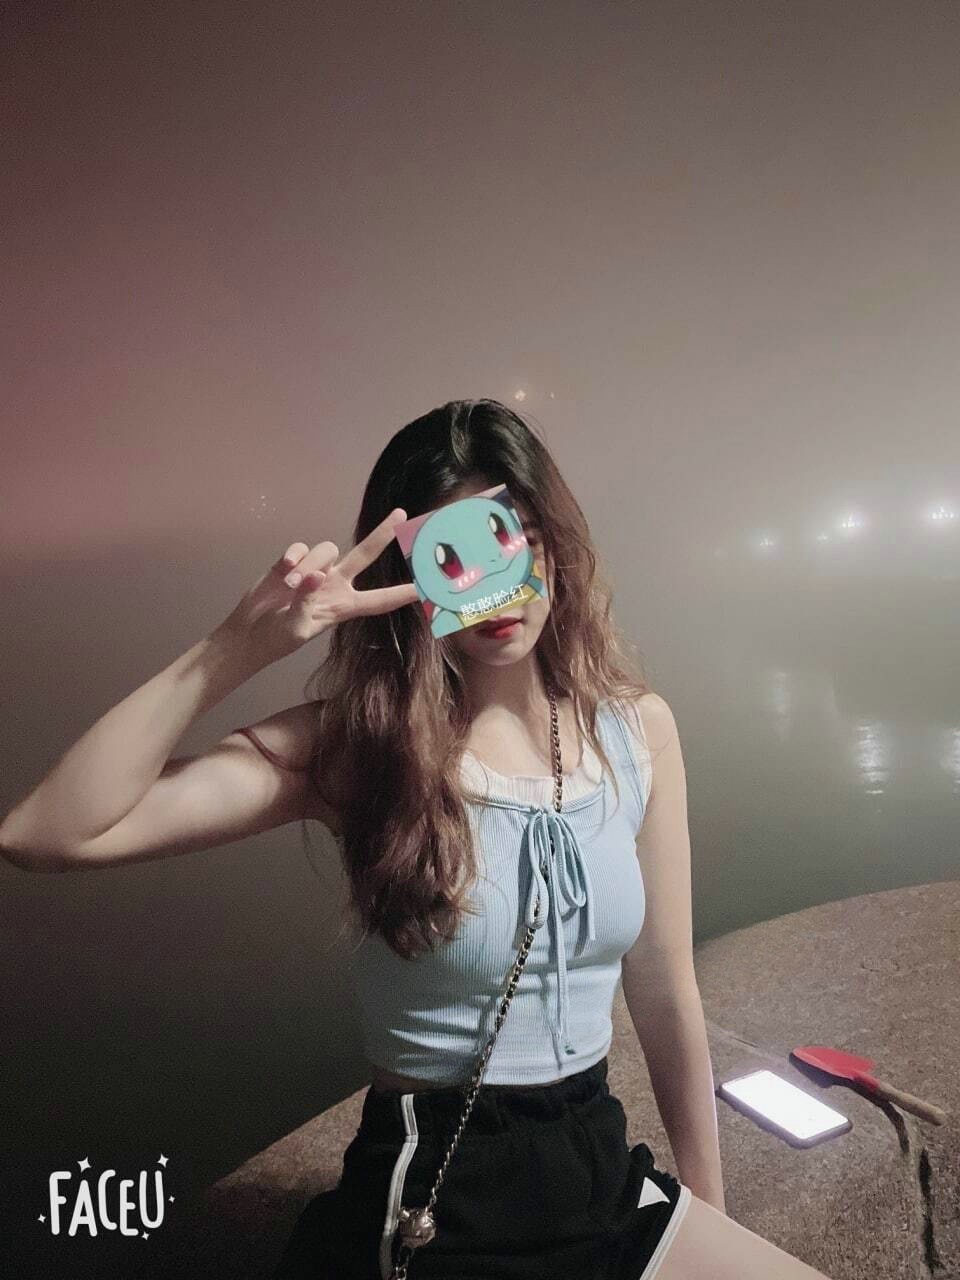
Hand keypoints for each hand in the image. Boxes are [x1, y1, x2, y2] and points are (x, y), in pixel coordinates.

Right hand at [217, 507, 419, 664]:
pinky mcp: (295, 561)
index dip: (402, 594)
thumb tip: (314, 576)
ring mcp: (316, 571)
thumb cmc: (278, 638)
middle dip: (382, 534)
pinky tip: (281, 573)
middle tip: (401, 515)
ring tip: (287, 588)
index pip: (380, 600)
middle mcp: (336, 584)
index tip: (426, 588)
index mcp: (344, 607)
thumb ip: (305, 601)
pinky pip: (301, 547)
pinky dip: (292, 557)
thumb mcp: (295, 628)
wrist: (250, 631)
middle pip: (365, 554)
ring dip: (308, 565)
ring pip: (326, 549)